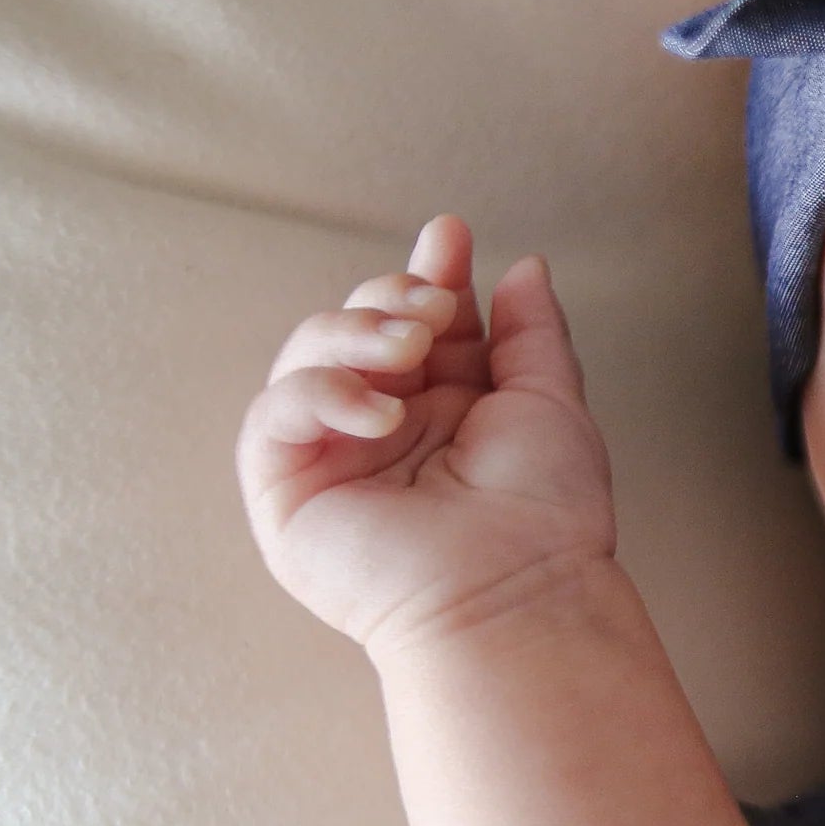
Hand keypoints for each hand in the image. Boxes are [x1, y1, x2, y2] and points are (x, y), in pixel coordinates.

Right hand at [236, 215, 617, 661]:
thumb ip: (531, 333)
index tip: (451, 234)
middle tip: (435, 308)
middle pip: (355, 324)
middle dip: (392, 297)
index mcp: (443, 405)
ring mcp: (332, 454)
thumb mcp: (549, 401)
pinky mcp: (286, 489)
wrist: (521, 590)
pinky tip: (380, 411)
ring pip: (308, 353)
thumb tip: (524, 268)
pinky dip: (322, 392)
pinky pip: (275, 412)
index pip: (417, 320)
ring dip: (357, 332)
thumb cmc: (547, 514)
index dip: (428, 274)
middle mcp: (384, 425)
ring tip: (413, 348)